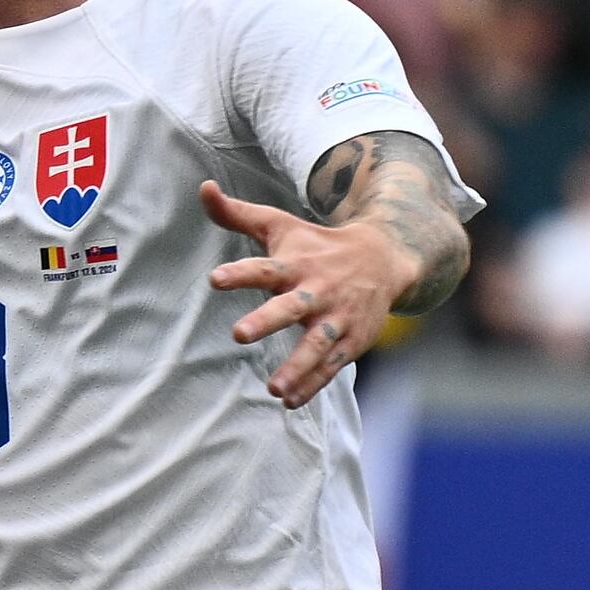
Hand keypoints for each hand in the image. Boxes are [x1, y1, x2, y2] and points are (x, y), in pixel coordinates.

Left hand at [201, 179, 422, 407]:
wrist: (385, 257)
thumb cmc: (317, 244)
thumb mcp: (279, 225)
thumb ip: (237, 214)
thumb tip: (204, 188)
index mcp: (295, 264)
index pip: (263, 268)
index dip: (240, 273)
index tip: (215, 279)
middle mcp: (316, 291)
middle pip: (290, 307)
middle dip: (267, 320)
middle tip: (239, 333)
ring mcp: (336, 318)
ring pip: (316, 344)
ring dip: (296, 367)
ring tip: (274, 389)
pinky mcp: (351, 340)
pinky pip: (331, 366)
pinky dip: (312, 384)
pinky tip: (290, 401)